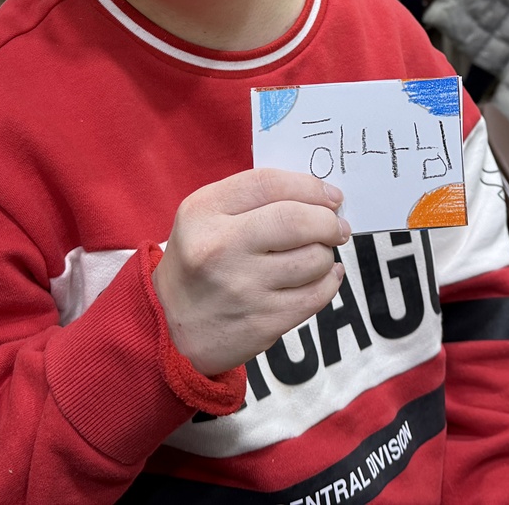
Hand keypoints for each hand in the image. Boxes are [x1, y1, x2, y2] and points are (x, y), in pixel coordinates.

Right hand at [152, 168, 348, 376]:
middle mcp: (221, 248)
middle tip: (336, 225)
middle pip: (297, 220)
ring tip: (318, 254)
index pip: (269, 184)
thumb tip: (318, 195)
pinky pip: (316, 296)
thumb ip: (252, 199)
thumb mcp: (205, 217)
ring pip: (314, 259)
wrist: (172, 325)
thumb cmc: (199, 261)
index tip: (330, 196)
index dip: (309, 186)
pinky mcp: (262, 321)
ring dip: (326, 254)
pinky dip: (329, 282)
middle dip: (328, 221)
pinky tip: (323, 277)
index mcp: (204, 212)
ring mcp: (242, 288)